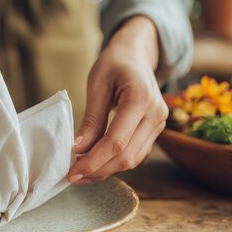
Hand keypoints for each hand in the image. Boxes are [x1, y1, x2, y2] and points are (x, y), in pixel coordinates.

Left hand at [68, 16, 167, 183]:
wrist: (136, 55)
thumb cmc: (114, 64)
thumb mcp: (96, 85)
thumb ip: (91, 118)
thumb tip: (79, 148)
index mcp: (141, 99)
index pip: (116, 141)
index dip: (93, 160)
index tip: (72, 171)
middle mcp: (156, 114)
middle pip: (126, 156)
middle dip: (98, 170)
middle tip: (72, 176)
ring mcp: (159, 124)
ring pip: (132, 159)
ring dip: (105, 170)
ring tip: (80, 172)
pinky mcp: (155, 130)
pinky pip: (135, 154)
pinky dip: (114, 162)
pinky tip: (95, 163)